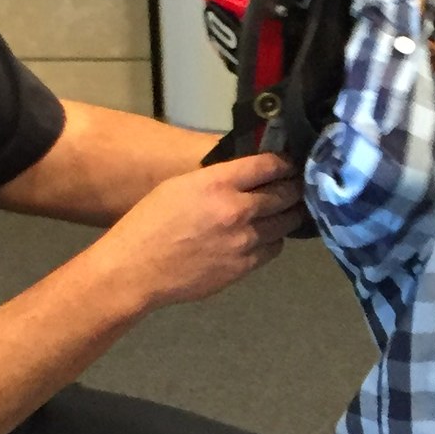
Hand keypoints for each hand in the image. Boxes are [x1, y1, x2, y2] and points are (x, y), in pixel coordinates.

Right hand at [98, 150, 302, 306]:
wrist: (137, 270)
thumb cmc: (150, 222)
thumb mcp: (180, 186)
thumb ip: (217, 179)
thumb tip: (246, 176)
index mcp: (218, 183)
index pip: (268, 165)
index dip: (285, 163)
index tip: (289, 164)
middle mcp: (238, 210)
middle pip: (285, 194)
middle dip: (294, 188)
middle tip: (297, 186)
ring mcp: (245, 241)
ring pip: (285, 223)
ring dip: (288, 214)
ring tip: (287, 211)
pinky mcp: (245, 267)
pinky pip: (273, 249)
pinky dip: (274, 239)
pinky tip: (266, 236)